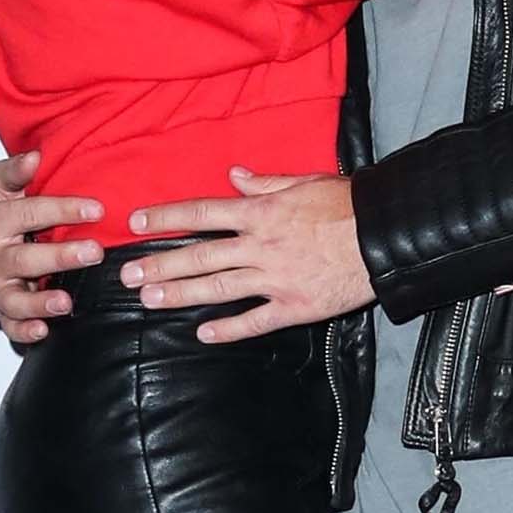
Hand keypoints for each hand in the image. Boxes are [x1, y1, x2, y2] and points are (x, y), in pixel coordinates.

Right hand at [0, 151, 106, 344]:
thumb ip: (16, 171)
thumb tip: (36, 157)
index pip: (30, 213)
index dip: (64, 210)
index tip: (97, 209)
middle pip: (25, 259)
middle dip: (61, 257)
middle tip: (94, 252)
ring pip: (15, 299)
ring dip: (40, 303)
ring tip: (66, 302)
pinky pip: (10, 326)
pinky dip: (25, 331)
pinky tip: (44, 330)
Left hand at [121, 171, 370, 340]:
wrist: (385, 236)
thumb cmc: (346, 205)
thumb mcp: (303, 183)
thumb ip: (265, 184)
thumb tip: (234, 177)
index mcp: (260, 214)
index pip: (202, 214)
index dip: (166, 218)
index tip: (138, 222)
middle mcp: (260, 246)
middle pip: (200, 256)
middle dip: (160, 264)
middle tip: (128, 275)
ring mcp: (275, 278)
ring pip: (218, 288)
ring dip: (181, 295)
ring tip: (150, 300)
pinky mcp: (294, 306)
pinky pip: (255, 320)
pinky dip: (228, 329)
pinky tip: (202, 334)